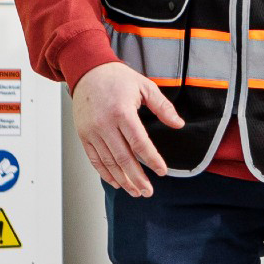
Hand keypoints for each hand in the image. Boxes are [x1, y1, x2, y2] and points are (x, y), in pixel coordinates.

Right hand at [75, 60, 183, 197]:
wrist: (88, 71)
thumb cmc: (117, 78)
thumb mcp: (144, 87)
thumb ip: (163, 106)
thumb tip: (179, 124)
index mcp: (122, 112)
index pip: (139, 143)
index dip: (151, 159)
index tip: (162, 171)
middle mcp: (105, 124)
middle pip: (123, 158)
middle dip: (137, 178)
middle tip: (148, 191)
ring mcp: (92, 131)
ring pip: (108, 162)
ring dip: (123, 180)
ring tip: (136, 192)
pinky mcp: (84, 135)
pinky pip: (94, 159)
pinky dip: (105, 173)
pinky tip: (117, 182)